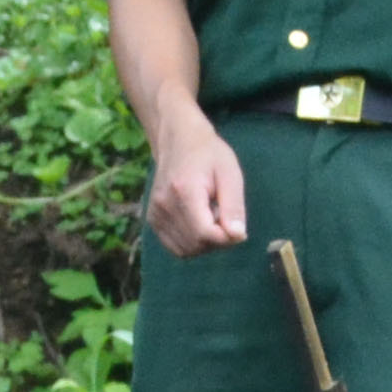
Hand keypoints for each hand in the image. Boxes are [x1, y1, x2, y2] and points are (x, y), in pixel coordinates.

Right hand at [143, 113, 248, 260]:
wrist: (178, 141)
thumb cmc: (209, 154)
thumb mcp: (230, 173)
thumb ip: (234, 206)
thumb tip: (237, 236)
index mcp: (184, 191)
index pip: (205, 233)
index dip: (226, 238)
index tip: (238, 228)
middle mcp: (164, 205)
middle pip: (197, 244)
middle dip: (218, 240)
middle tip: (224, 218)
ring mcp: (155, 214)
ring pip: (187, 250)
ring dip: (206, 243)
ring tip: (210, 217)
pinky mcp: (152, 220)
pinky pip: (176, 248)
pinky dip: (192, 244)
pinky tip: (199, 224)